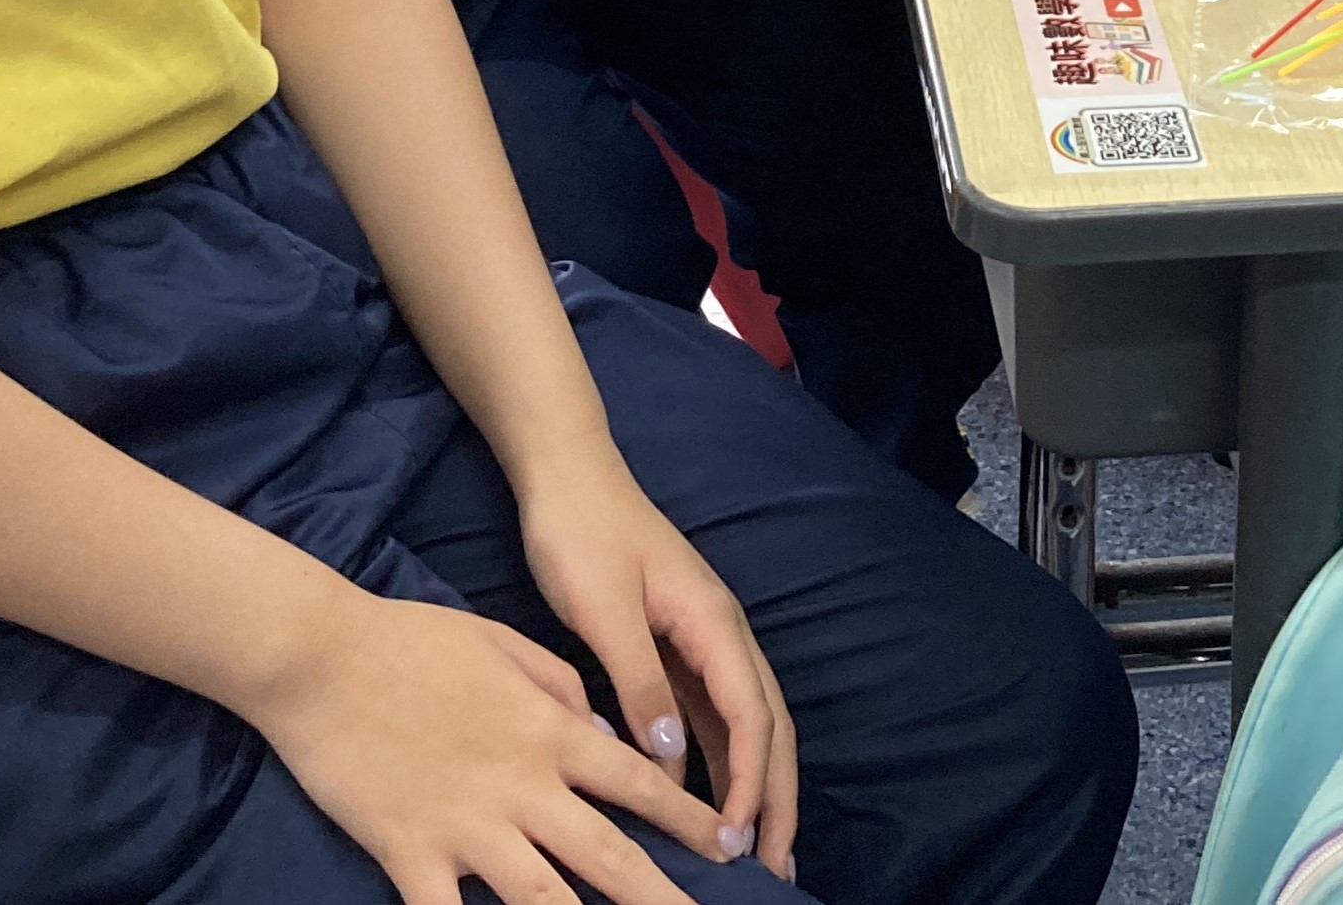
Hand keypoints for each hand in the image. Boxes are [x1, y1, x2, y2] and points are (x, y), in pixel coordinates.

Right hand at [245, 584, 736, 904]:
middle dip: (666, 898)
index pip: (640, 783)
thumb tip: (604, 732)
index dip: (691, 821)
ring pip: (547, 901)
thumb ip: (563, 690)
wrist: (320, 655)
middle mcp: (523, 786)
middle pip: (611, 857)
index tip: (731, 847)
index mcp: (550, 730)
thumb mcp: (506, 645)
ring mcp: (468, 826)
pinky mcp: (410, 855)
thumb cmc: (411, 641)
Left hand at [517, 452, 798, 880]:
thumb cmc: (582, 536)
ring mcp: (701, 641)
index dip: (750, 783)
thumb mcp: (604, 610)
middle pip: (768, 727)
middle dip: (775, 798)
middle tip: (775, 870)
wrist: (566, 477)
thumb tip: (671, 758)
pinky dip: (719, 761)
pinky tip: (707, 802)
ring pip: (744, 725)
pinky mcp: (676, 647)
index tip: (736, 844)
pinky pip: (710, 715)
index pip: (751, 717)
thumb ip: (639, 682)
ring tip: (752, 852)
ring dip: (753, 786)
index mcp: (712, 623)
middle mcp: (720, 635)